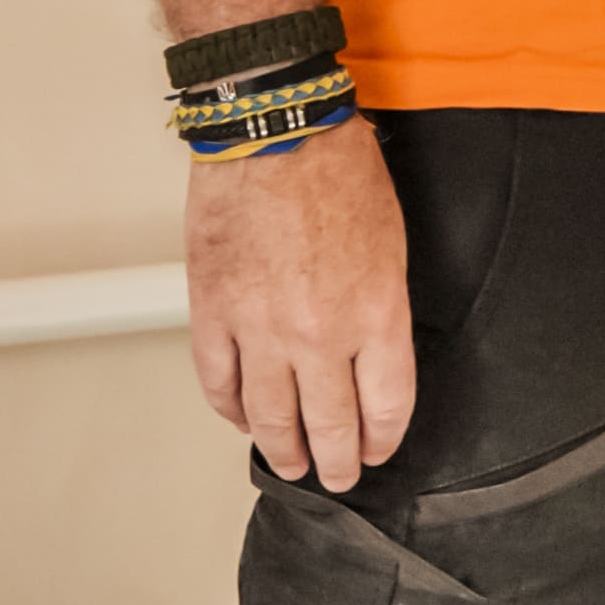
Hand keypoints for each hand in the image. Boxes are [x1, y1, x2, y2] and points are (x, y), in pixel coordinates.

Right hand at [186, 118, 415, 488]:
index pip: (386, 406)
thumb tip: (370, 359)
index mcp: (376, 315)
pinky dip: (231, 408)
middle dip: (338, 459)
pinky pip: (219, 381)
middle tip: (338, 476)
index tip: (378, 449)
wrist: (276, 128)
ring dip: (282, 449)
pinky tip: (242, 417)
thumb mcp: (391, 245)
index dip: (383, 438)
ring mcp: (260, 328)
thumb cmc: (340, 171)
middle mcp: (320, 334)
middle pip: (331, 424)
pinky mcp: (213, 311)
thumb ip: (382, 311)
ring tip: (290, 465)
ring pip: (270, 417)